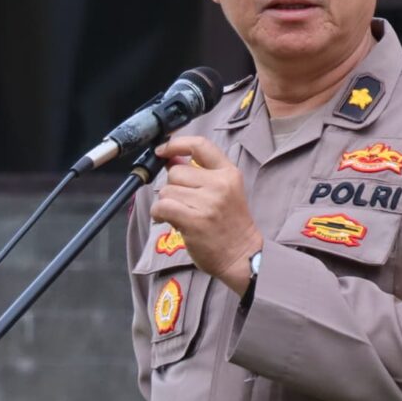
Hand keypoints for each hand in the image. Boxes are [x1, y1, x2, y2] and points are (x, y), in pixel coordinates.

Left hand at [150, 136, 263, 292]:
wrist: (242, 256)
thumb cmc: (230, 226)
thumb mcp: (224, 192)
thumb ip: (200, 174)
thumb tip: (170, 159)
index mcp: (229, 173)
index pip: (200, 145)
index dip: (176, 144)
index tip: (163, 150)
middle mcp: (220, 184)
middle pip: (176, 171)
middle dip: (172, 187)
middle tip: (183, 202)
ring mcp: (208, 202)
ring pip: (167, 190)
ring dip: (166, 203)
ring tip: (180, 214)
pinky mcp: (195, 220)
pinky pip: (162, 206)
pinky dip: (159, 213)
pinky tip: (168, 220)